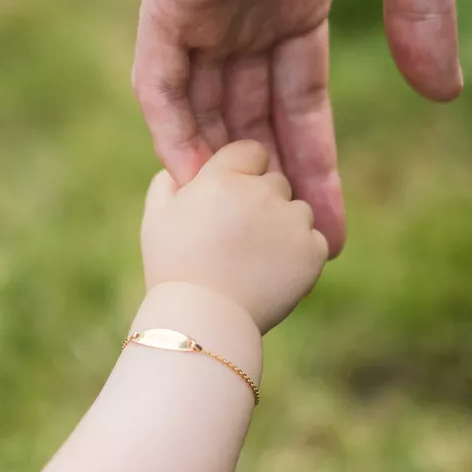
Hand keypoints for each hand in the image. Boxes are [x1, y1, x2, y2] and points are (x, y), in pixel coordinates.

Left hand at [133, 0, 460, 256]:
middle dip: (274, 181)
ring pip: (203, 105)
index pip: (301, 91)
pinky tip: (194, 185)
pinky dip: (170, 127)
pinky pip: (156, 71)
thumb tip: (442, 94)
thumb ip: (421, 11)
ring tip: (252, 242)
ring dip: (225, 172)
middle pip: (252, 112)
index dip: (316, 157)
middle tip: (296, 255)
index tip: (338, 226)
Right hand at [141, 140, 327, 334]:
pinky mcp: (312, 250)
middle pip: (276, 180)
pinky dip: (301, 253)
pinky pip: (314, 240)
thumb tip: (180, 171)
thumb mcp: (156, 219)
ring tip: (257, 256)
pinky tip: (274, 271)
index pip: (251, 151)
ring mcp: (290, 220)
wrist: (202, 320)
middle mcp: (261, 191)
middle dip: (263, 200)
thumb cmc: (173, 269)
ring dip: (285, 224)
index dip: (244, 170)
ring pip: (299, 209)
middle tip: (242, 234)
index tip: (234, 195)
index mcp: (224, 177)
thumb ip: (168, 183)